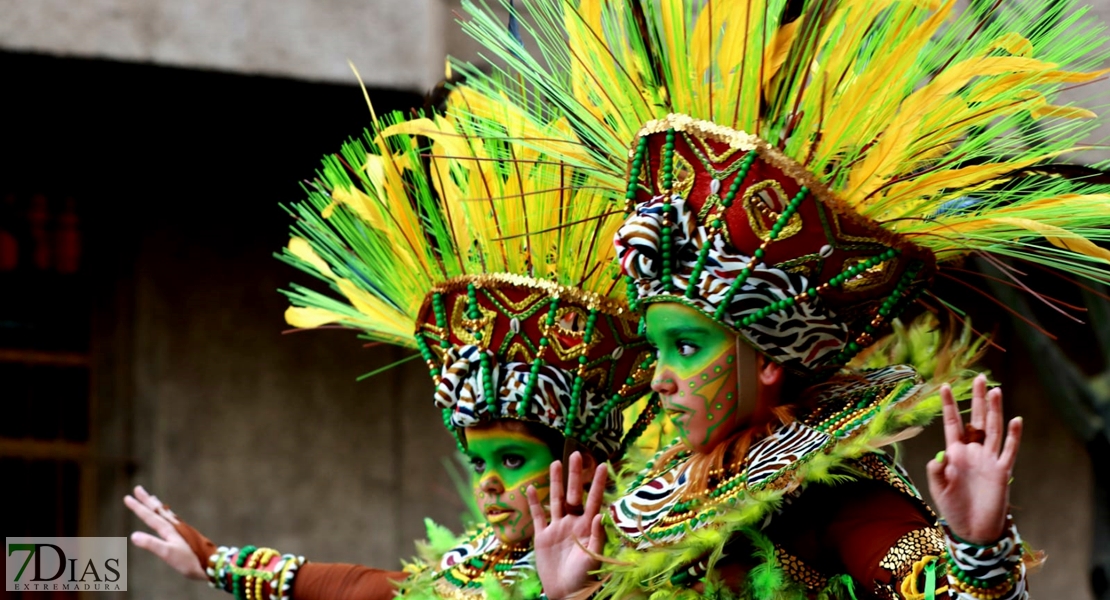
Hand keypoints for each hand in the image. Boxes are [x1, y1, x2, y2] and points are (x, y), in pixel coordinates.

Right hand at [124, 485, 206, 580]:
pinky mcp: (185, 535)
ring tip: (151, 497)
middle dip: (146, 500)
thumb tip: (133, 536)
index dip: (138, 507)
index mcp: (169, 530)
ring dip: (156, 505)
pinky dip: (166, 514)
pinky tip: (167, 517)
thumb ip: (152, 544)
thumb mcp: (168, 554)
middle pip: (158, 510)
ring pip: (165, 513)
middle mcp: (175, 526)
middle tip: (137, 488)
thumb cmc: (190, 560)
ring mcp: (181, 529)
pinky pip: (172, 519)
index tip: (127, 497)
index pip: (150, 516)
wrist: (211, 564)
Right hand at [526, 452, 606, 599]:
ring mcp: (557, 528)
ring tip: (555, 462)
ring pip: (556, 499)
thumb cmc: (585, 577)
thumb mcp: (594, 557)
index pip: (593, 499)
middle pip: (573, 494)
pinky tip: (531, 487)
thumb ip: (597, 536)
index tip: (602, 464)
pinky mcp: (542, 536)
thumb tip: (600, 514)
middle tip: (576, 454)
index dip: (597, 483)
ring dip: (555, 482)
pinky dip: (534, 502)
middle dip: (575, 475)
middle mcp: (573, 523)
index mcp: (587, 526)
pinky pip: (538, 516)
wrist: (566, 593)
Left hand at [927, 374, 1021, 544]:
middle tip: (980, 377)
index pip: (952, 423)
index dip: (949, 405)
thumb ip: (937, 472)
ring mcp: (989, 460)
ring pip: (993, 430)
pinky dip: (1013, 436)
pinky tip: (1015, 420)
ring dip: (995, 411)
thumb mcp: (939, 489)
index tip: (944, 385)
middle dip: (977, 400)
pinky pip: (1009, 451)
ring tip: (995, 390)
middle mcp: (973, 451)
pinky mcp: (1002, 472)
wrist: (973, 528)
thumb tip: (939, 457)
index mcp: (954, 452)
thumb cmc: (953, 508)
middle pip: (977, 420)